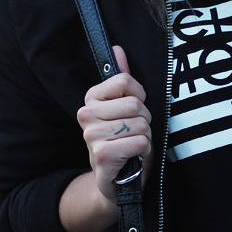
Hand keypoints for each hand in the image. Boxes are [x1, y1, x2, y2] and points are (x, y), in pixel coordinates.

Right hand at [75, 46, 153, 204]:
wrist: (116, 182)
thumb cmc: (123, 140)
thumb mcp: (124, 108)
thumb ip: (122, 79)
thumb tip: (117, 49)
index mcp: (91, 98)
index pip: (125, 80)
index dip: (140, 96)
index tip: (134, 110)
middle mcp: (86, 114)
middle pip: (135, 104)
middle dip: (144, 120)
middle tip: (134, 132)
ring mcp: (91, 136)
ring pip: (140, 125)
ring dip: (145, 137)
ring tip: (133, 145)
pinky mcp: (101, 156)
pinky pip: (139, 143)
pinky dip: (144, 151)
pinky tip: (132, 158)